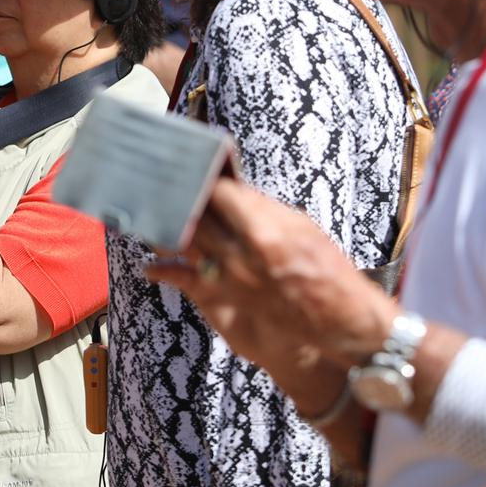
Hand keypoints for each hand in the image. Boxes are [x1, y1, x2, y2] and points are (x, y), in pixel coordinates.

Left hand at [145, 179, 395, 385]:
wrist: (336, 319)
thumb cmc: (325, 268)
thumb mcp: (301, 227)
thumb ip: (262, 209)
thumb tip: (233, 190)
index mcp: (262, 230)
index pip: (218, 193)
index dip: (202, 178)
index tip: (191, 167)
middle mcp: (239, 254)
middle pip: (194, 216)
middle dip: (177, 198)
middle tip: (160, 184)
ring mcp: (227, 278)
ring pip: (185, 244)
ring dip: (166, 228)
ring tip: (151, 215)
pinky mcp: (223, 299)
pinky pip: (184, 281)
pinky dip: (163, 271)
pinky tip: (149, 266)